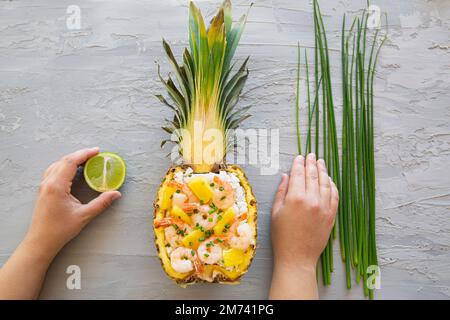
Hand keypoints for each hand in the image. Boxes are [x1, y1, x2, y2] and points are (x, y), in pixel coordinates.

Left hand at [0, 148, 120, 298]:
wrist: (41, 241)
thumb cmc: (60, 229)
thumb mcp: (84, 215)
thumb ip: (101, 203)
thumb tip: (116, 194)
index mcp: (57, 186)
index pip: (70, 162)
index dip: (84, 154)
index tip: (97, 151)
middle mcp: (48, 182)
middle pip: (64, 160)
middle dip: (80, 155)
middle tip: (95, 154)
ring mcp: (43, 185)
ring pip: (57, 164)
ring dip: (71, 159)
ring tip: (85, 159)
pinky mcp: (43, 190)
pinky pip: (53, 170)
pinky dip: (64, 165)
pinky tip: (72, 169)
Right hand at [269, 154, 338, 298]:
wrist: (297, 257)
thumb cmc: (282, 236)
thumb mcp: (275, 212)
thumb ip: (281, 192)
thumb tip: (285, 176)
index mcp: (295, 198)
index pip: (298, 174)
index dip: (298, 164)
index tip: (299, 157)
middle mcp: (312, 200)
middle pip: (313, 176)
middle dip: (311, 163)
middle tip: (311, 155)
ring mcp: (324, 208)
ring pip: (325, 183)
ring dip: (323, 171)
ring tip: (321, 163)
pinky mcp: (331, 216)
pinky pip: (334, 196)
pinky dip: (332, 186)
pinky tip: (329, 181)